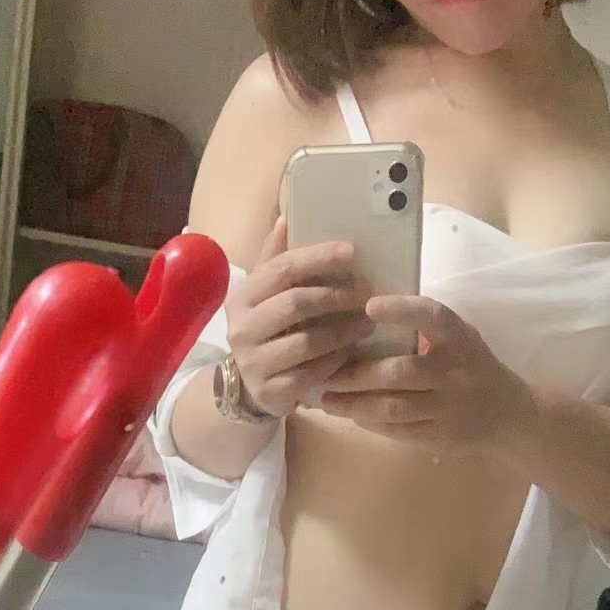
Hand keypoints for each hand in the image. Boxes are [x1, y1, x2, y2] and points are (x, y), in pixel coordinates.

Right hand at [226, 217, 375, 418]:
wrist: (249, 388)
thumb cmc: (267, 332)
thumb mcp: (265, 296)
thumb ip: (276, 260)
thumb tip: (286, 218)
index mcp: (242, 297)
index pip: (281, 269)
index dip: (317, 258)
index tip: (351, 251)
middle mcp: (241, 328)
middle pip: (295, 302)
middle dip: (337, 296)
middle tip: (367, 292)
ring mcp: (254, 363)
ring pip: (306, 342)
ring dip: (343, 331)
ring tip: (368, 323)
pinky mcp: (270, 392)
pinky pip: (311, 374)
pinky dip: (336, 361)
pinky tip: (352, 353)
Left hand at [320, 295, 535, 450]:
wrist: (506, 414)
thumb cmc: (470, 365)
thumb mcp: (458, 338)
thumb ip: (423, 327)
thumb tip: (361, 313)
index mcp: (459, 338)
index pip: (432, 317)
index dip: (401, 310)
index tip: (369, 305)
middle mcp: (455, 372)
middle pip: (399, 372)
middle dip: (356, 373)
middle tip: (325, 371)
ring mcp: (448, 408)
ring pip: (392, 407)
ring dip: (353, 404)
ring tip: (327, 399)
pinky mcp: (439, 436)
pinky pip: (397, 430)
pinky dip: (370, 422)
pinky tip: (351, 415)